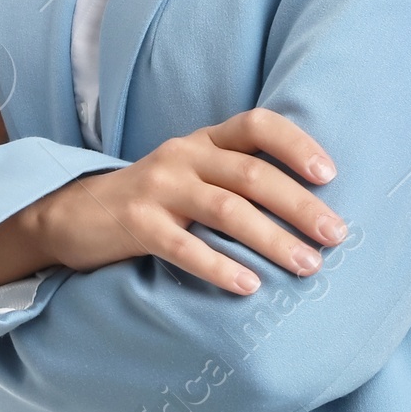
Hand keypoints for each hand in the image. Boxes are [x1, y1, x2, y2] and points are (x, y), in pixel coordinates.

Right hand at [31, 108, 347, 295]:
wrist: (74, 215)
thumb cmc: (154, 200)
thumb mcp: (193, 175)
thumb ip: (237, 179)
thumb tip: (310, 209)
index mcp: (204, 140)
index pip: (257, 125)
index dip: (296, 145)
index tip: (331, 175)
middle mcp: (183, 155)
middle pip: (251, 173)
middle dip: (298, 205)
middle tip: (336, 235)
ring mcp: (158, 187)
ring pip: (225, 210)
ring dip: (271, 239)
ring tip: (306, 265)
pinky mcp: (135, 224)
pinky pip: (183, 246)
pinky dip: (219, 266)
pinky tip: (249, 286)